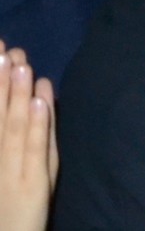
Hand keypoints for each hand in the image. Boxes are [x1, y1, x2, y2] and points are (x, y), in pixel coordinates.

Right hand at [0, 41, 56, 230]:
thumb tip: (34, 91)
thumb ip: (29, 130)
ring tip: (21, 65)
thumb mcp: (15, 161)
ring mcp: (11, 171)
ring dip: (17, 95)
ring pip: (13, 128)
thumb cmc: (7, 197)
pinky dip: (39, 125)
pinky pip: (36, 151)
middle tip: (3, 47)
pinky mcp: (32, 185)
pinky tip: (41, 101)